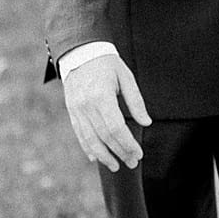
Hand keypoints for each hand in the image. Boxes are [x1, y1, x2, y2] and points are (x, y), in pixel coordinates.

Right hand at [61, 54, 148, 170]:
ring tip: (116, 166)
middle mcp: (87, 105)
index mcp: (102, 96)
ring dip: (104, 156)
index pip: (116, 128)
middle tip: (132, 163)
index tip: (138, 154)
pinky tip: (96, 158)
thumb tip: (146, 122)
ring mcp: (77, 109)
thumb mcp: (126, 77)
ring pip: (90, 139)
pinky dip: (87, 147)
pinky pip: (79, 133)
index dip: (127, 144)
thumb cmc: (107, 63)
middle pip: (104, 136)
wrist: (80, 51)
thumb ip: (135, 101)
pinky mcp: (72, 110)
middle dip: (119, 152)